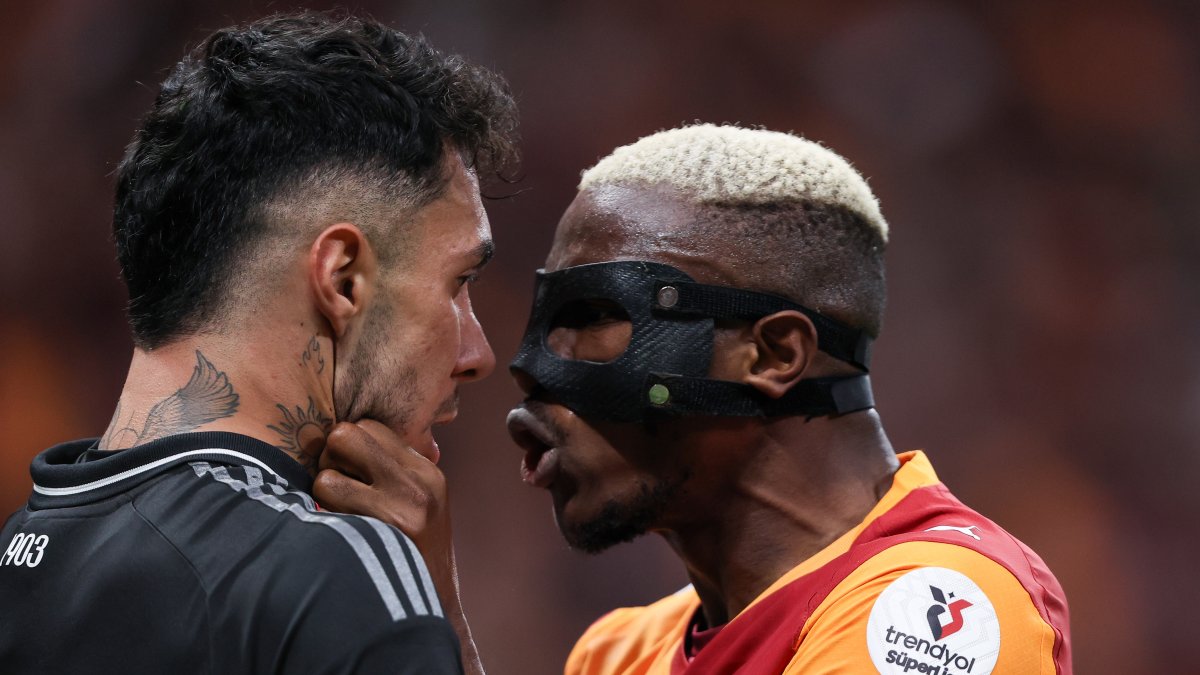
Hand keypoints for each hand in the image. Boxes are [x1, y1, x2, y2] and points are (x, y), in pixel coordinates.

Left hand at [313, 420, 483, 674]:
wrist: (430, 607)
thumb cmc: (413, 553)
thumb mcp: (422, 503)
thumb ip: (394, 470)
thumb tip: (345, 436)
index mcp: (427, 471)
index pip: (370, 427)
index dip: (349, 445)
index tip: (349, 469)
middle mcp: (417, 483)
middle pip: (345, 435)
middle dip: (330, 457)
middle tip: (336, 484)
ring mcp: (400, 506)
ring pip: (327, 474)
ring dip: (321, 494)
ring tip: (337, 514)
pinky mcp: (379, 530)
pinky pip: (325, 503)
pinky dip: (321, 516)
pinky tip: (336, 532)